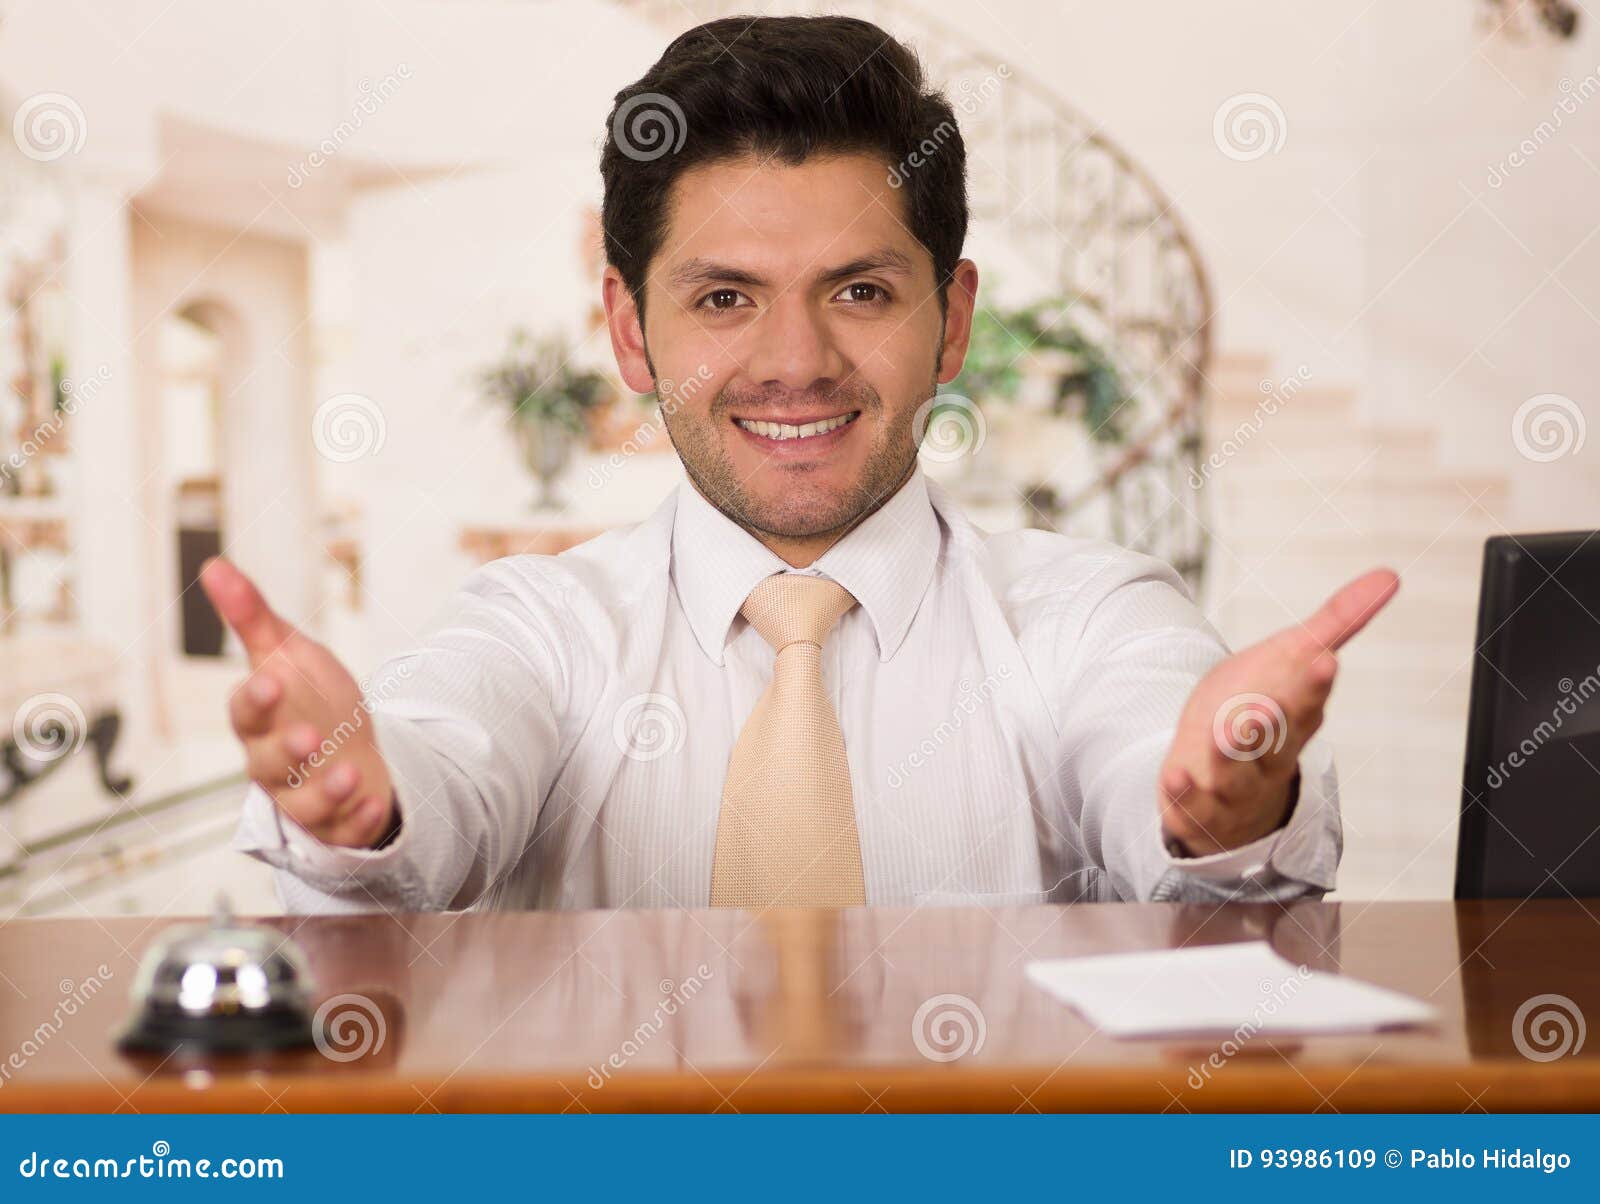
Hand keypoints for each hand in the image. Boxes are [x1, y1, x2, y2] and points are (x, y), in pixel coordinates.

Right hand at [200, 556, 396, 848]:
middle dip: (287, 750)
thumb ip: (253, 615)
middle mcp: (273, 760)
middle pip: (267, 763)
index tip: (270, 681)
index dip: (255, 699)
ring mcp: (302, 795)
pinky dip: (358, 819)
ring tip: (350, 774)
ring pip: (303, 803)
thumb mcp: (288, 651)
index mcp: (260, 717)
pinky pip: (343, 828)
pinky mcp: (334, 820)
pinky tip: (374, 806)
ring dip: (326, 791)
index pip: (245, 711)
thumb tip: (214, 564)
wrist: (350, 747)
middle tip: (309, 737)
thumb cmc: (309, 697)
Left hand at [1158, 567, 1399, 855]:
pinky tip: (1173, 776)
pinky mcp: (1198, 805)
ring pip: (1235, 776)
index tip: (1322, 661)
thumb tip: (1390, 575)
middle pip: (1276, 742)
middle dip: (1273, 725)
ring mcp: (1232, 785)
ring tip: (1224, 734)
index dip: (1314, 684)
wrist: (1225, 787)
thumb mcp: (1291, 662)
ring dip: (1230, 758)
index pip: (1308, 701)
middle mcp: (1268, 756)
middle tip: (1267, 706)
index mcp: (1293, 719)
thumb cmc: (1261, 712)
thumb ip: (1335, 623)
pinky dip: (1183, 792)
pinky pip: (1191, 803)